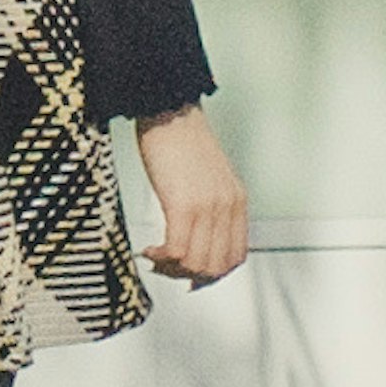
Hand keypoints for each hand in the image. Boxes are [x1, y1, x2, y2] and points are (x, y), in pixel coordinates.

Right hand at [135, 104, 248, 284]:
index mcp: (236, 201)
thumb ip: (210, 206)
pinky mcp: (183, 205)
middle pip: (216, 265)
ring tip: (157, 258)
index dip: (212, 273)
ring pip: (197, 263)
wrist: (169, 111)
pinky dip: (161, 257)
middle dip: (188, 275)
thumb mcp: (208, 177)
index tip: (190, 272)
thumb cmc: (181, 139)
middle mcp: (227, 207)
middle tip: (168, 267)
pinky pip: (177, 250)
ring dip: (173, 269)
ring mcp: (207, 208)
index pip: (235, 256)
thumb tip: (193, 236)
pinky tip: (149, 250)